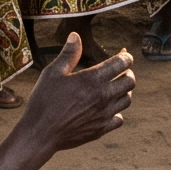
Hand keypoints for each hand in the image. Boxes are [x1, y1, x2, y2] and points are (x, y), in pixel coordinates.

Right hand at [17, 33, 135, 151]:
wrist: (40, 133)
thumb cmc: (44, 101)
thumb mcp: (53, 73)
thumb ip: (68, 54)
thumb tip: (75, 36)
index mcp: (92, 79)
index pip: (122, 63)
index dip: (125, 57)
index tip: (122, 55)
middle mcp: (103, 96)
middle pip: (130, 81)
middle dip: (127, 73)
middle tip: (119, 71)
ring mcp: (104, 114)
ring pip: (127, 100)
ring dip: (123, 92)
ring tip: (113, 88)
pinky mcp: (101, 129)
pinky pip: (119, 119)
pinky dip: (116, 112)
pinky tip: (106, 109)